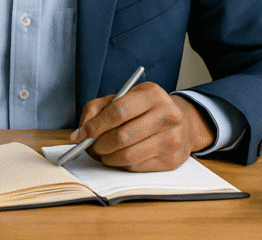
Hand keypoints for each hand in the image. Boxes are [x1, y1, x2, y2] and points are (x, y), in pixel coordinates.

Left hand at [71, 82, 215, 171]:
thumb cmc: (144, 109)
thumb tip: (80, 133)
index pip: (118, 112)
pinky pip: (136, 167)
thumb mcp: (122, 98)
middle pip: (122, 137)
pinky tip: (120, 156)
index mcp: (152, 94)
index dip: (96, 126)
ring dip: (108, 157)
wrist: (182, 122)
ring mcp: (172, 138)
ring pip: (128, 156)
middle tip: (91, 147)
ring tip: (104, 153)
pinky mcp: (172, 160)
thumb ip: (97, 109)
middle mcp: (167, 115)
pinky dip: (122, 164)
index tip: (81, 134)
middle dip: (99, 145)